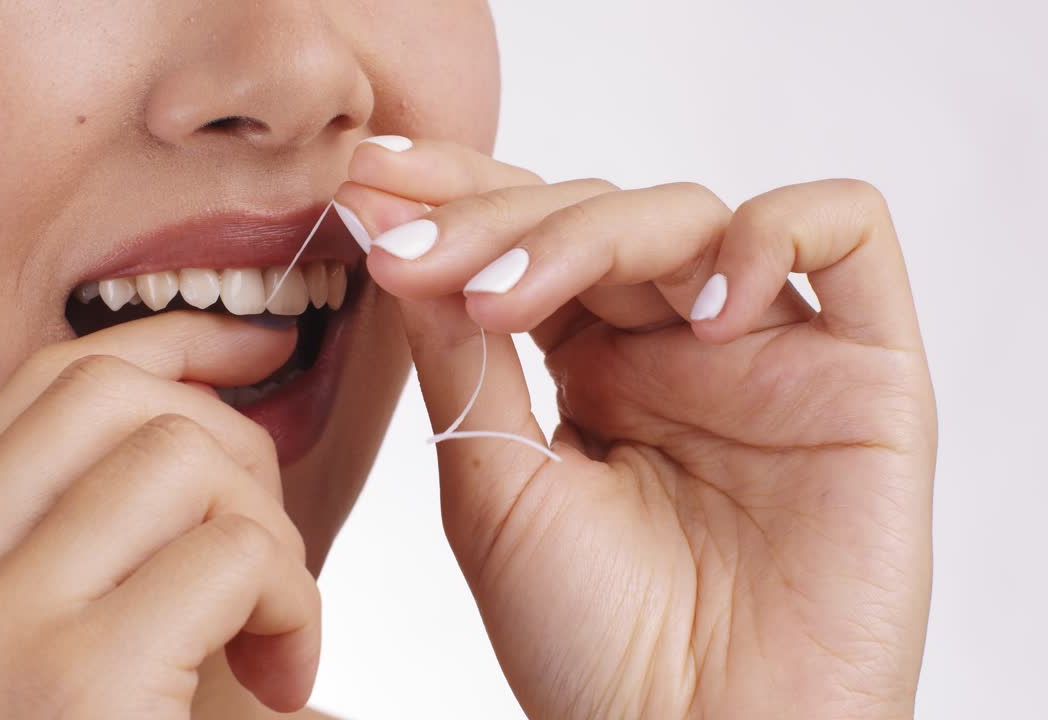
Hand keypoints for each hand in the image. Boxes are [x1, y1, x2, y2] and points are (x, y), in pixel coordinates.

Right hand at [0, 313, 319, 718]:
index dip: (171, 341)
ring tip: (275, 632)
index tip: (258, 349)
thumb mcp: (68, 634)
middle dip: (238, 448)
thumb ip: (102, 523)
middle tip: (266, 556)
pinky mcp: (72, 677)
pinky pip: (234, 553)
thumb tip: (210, 388)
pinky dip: (296, 606)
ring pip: (186, 457)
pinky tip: (285, 680)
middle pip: (119, 397)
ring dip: (273, 538)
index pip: (48, 380)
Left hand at [337, 139, 936, 719]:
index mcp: (593, 368)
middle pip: (599, 213)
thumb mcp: (494, 484)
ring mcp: (770, 352)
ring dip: (592, 234)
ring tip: (509, 302)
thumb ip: (459, 357)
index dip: (458, 195)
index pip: (532, 238)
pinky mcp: (866, 372)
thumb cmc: (590, 645)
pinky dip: (770, 235)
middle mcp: (678, 347)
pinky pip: (847, 232)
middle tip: (418, 258)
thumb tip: (396, 234)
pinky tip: (702, 312)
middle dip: (498, 221)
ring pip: (692, 214)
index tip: (368, 184)